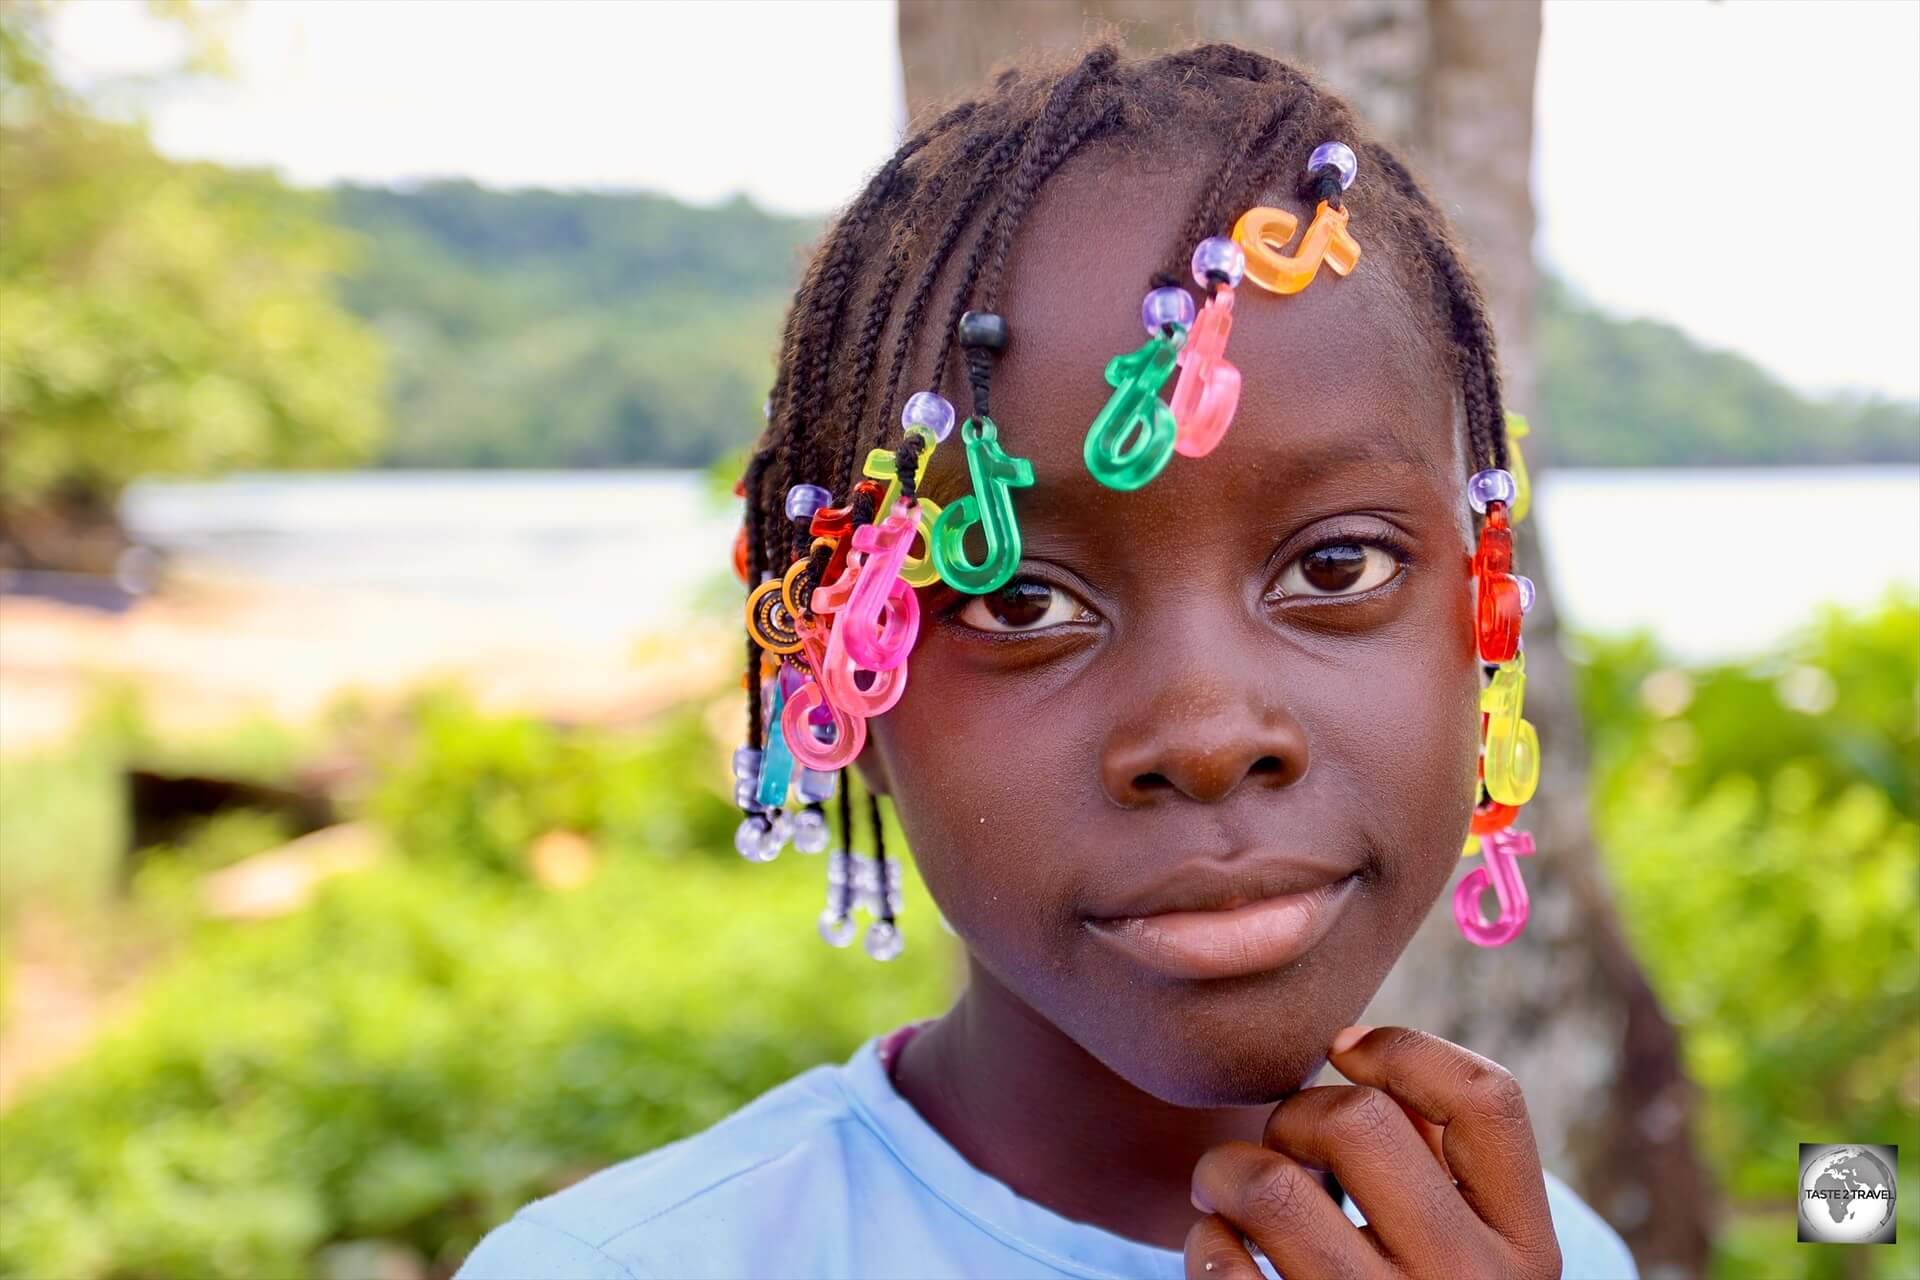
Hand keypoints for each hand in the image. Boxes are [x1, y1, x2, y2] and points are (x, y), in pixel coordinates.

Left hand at [1185, 1026, 1561, 1279]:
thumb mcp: (1471, 1254)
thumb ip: (1442, 1166)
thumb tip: (1354, 1050)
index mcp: (1528, 1253)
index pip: (1487, 1099)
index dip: (1404, 1048)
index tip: (1346, 1051)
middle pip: (1358, 1123)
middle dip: (1294, 1113)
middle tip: (1282, 1145)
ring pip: (1272, 1186)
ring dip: (1227, 1171)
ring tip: (1227, 1191)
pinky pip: (1223, 1267)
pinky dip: (1205, 1243)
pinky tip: (1221, 1251)